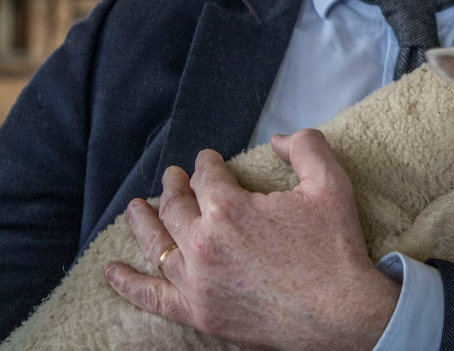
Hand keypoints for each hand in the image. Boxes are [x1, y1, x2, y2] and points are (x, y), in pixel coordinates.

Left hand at [105, 130, 398, 350]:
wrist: (341, 314)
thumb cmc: (335, 249)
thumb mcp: (330, 184)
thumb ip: (304, 147)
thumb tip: (277, 139)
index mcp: (230, 209)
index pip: (206, 177)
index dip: (206, 163)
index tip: (209, 159)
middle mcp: (203, 244)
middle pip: (177, 206)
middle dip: (174, 186)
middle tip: (172, 176)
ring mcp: (197, 282)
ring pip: (159, 244)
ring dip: (144, 222)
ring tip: (136, 208)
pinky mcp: (199, 313)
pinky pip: (152, 296)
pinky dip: (128, 284)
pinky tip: (112, 272)